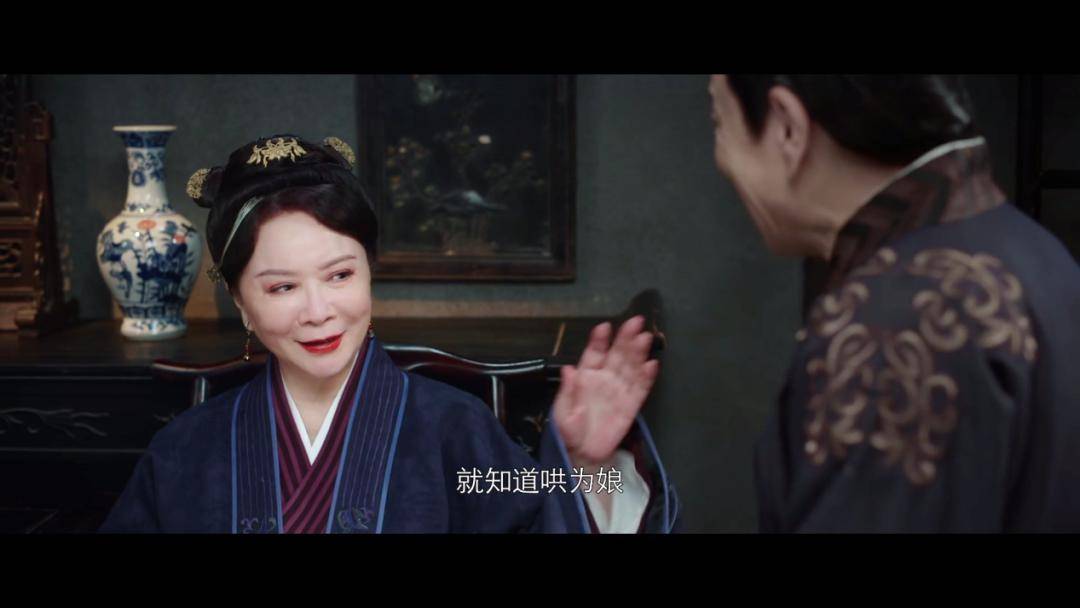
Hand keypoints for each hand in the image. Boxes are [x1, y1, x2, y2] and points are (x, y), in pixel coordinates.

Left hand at [552, 315, 659, 469]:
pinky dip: (647, 377)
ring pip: (630, 367)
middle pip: (617, 354)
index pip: (594, 353)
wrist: (584, 454)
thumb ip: (567, 391)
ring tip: (645, 338)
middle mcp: (605, 378)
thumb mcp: (562, 412)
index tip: (605, 327)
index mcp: (585, 376)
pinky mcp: (631, 405)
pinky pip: (640, 389)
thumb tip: (568, 369)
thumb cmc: (569, 430)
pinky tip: (652, 365)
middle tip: (635, 323)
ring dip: (638, 353)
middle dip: (625, 338)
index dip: (599, 340)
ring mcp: (619, 390)